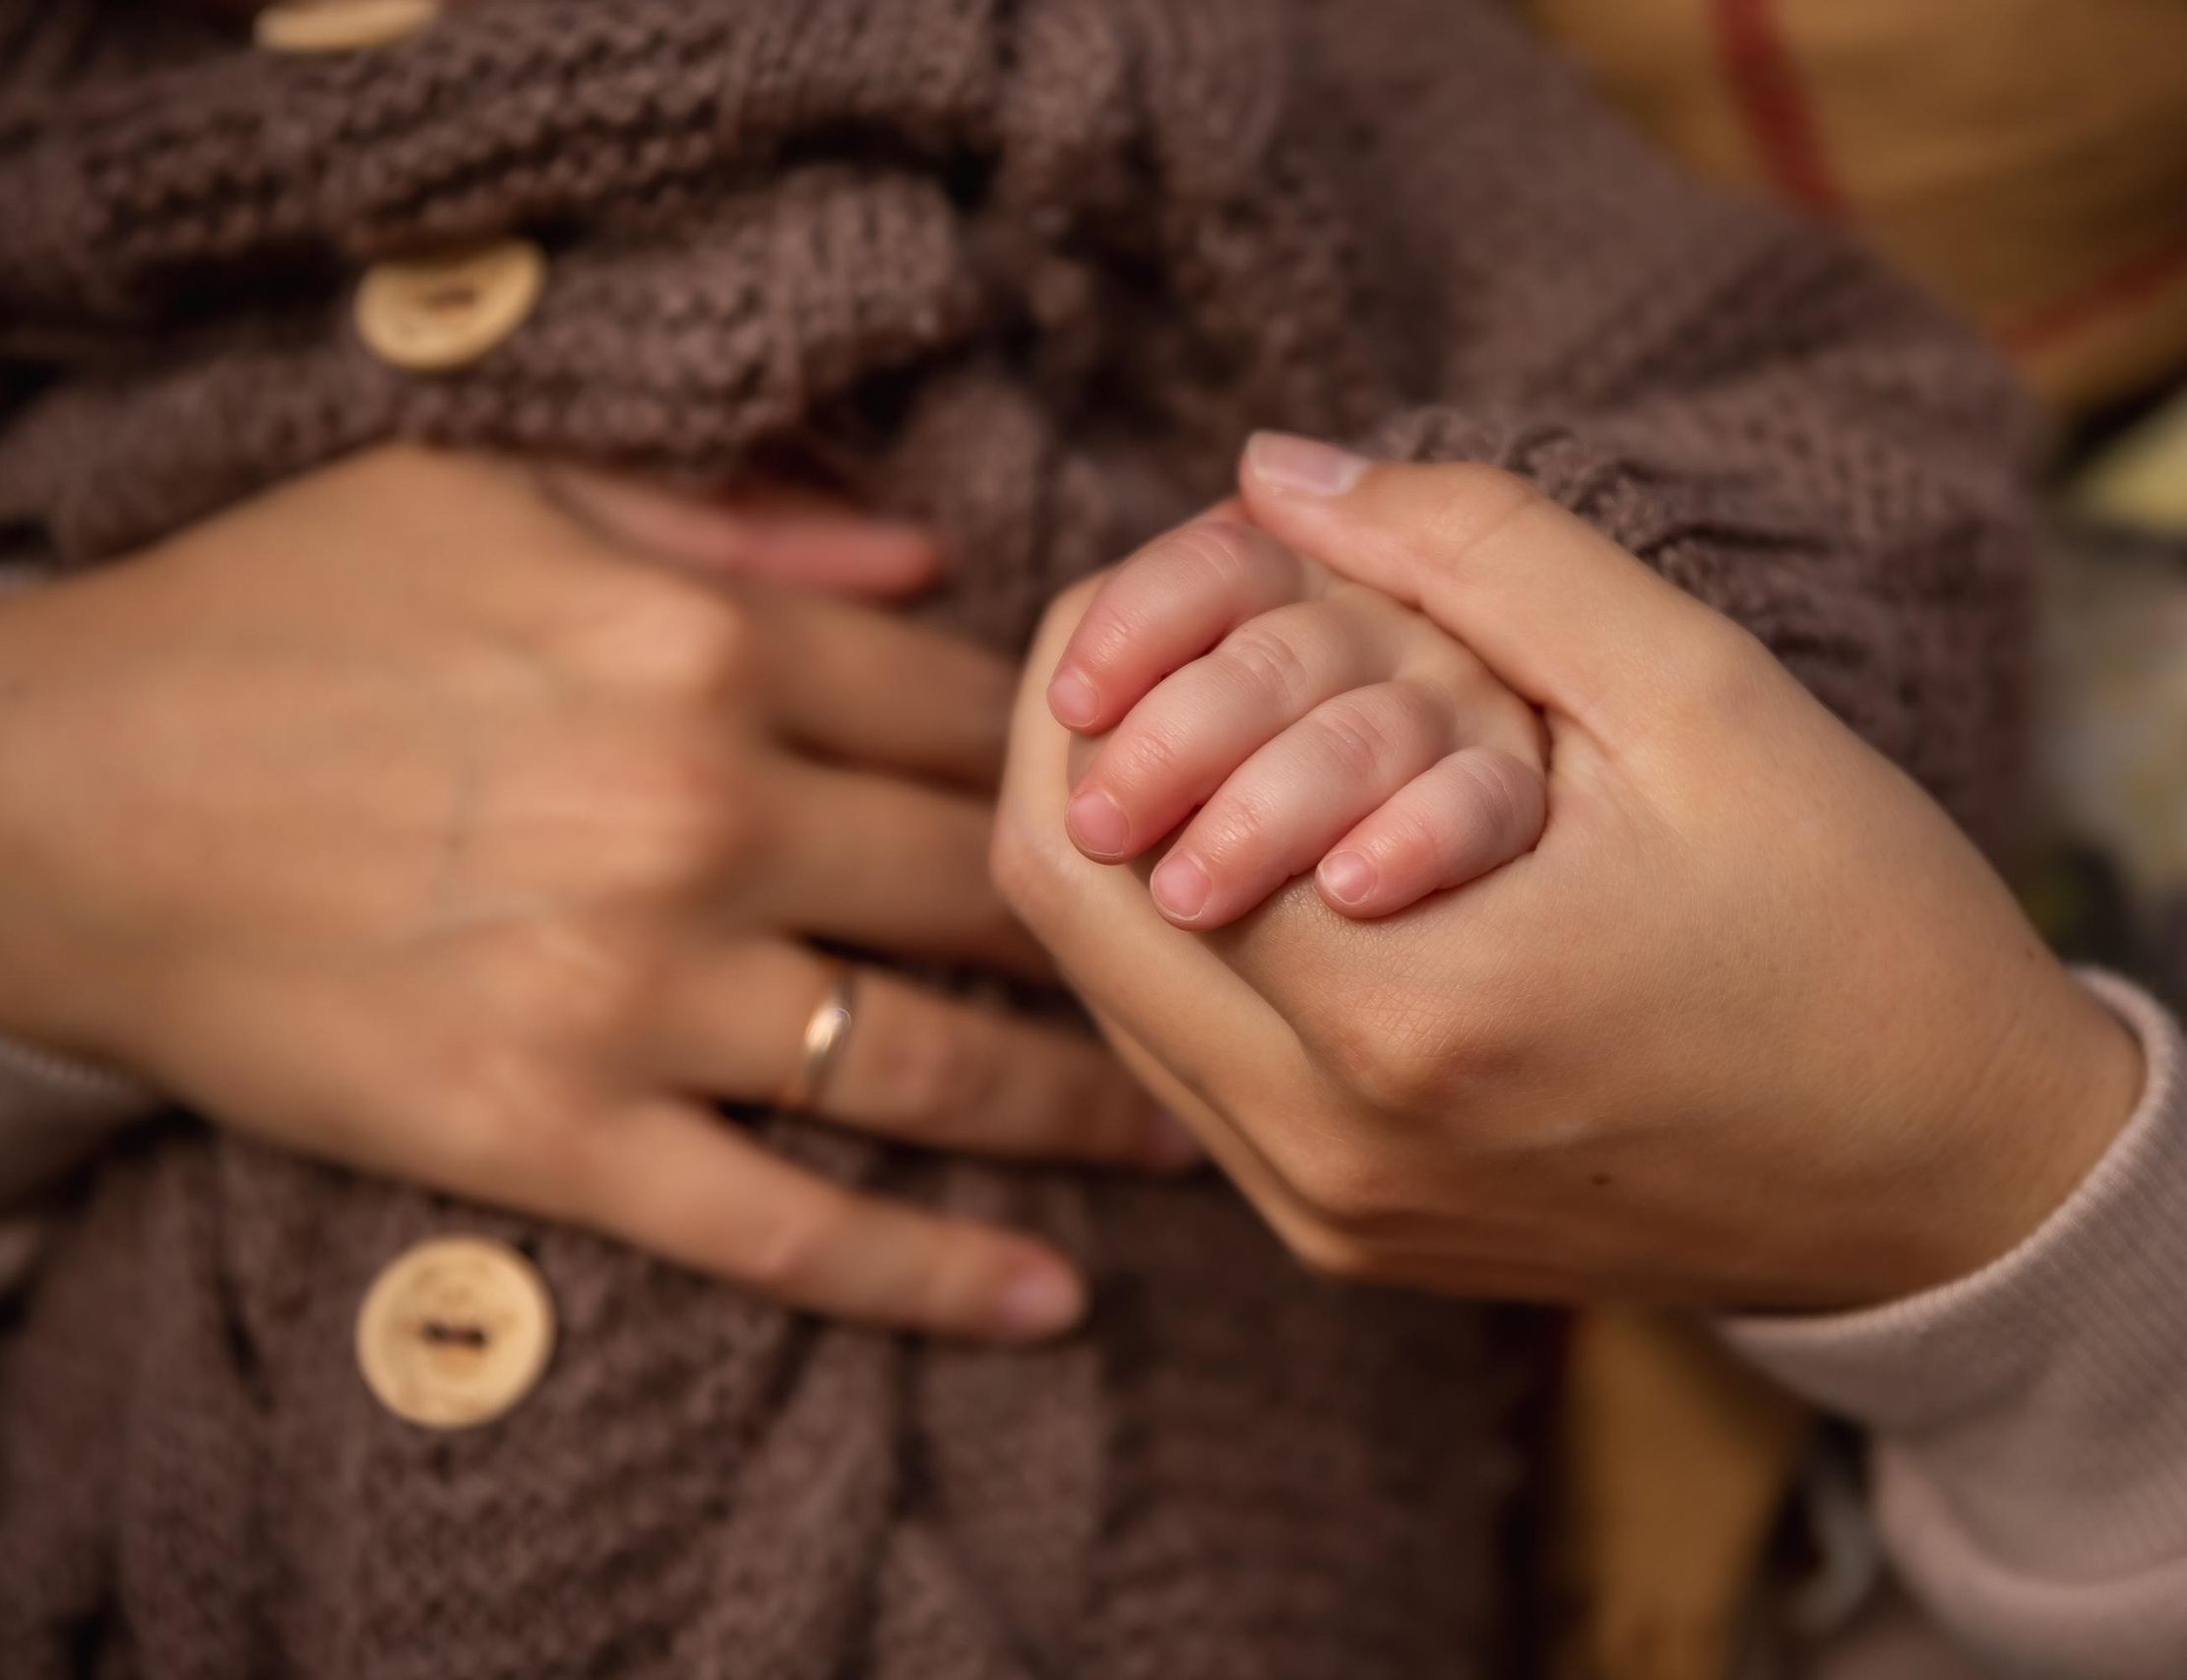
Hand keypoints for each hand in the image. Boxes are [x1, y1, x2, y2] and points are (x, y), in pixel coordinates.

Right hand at [0, 448, 1185, 1339]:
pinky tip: (1050, 1298)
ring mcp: (638, 990)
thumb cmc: (269, 620)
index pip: (972, 713)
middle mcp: (704, 817)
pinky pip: (788, 1224)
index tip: (1153, 797)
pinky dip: (931, 1273)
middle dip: (1124, 927)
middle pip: (991, 885)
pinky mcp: (557, 1135)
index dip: (1086, 757)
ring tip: (1188, 1130)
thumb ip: (735, 530)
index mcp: (704, 650)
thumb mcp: (497, 496)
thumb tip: (927, 558)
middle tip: (1222, 966)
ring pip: (933, 1063)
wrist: (40, 799)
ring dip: (1085, 1104)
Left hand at [996, 435, 2143, 1312]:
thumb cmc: (1858, 930)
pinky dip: (1198, 942)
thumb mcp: (1698, 694)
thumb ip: (1477, 550)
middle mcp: (1324, 1151)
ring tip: (1237, 725)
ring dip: (1135, 839)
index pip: (1109, 803)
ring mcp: (1327, 1215)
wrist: (1961, 1185)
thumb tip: (1268, 467)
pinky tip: (1287, 852)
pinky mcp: (1349, 1243)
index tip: (1197, 564)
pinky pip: (1188, 1070)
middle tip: (1175, 631)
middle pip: (1063, 906)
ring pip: (1106, 993)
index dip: (1122, 648)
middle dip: (1089, 735)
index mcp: (1400, 1016)